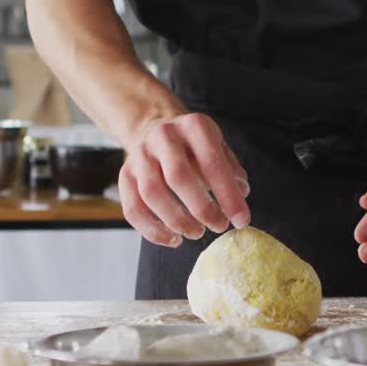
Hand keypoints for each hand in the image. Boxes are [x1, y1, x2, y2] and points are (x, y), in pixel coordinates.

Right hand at [118, 112, 250, 246]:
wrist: (155, 129)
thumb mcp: (217, 146)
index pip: (212, 163)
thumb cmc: (194, 146)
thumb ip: (230, 170)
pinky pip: (132, 207)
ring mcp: (140, 155)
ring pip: (152, 193)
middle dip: (202, 209)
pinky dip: (152, 230)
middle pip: (178, 177)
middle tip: (219, 226)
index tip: (241, 221)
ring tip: (197, 232)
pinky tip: (172, 239)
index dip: (228, 196)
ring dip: (177, 220)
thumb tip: (241, 195)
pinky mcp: (124, 174)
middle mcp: (163, 137)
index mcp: (194, 126)